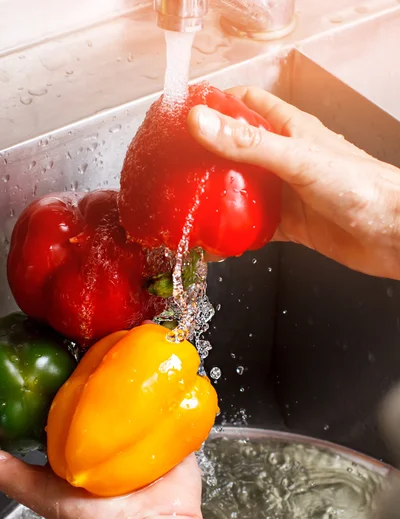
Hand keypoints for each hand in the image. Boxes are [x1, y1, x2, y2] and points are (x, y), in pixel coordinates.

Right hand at [188, 86, 399, 278]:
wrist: (391, 234)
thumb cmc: (361, 186)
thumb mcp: (297, 158)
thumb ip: (248, 144)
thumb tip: (202, 123)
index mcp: (291, 129)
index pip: (249, 103)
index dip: (218, 103)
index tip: (188, 112)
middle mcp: (286, 159)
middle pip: (239, 150)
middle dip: (210, 155)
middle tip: (180, 164)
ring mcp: (287, 192)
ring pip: (244, 190)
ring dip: (220, 197)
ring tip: (191, 203)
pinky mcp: (290, 223)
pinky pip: (255, 225)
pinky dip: (236, 231)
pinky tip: (220, 238)